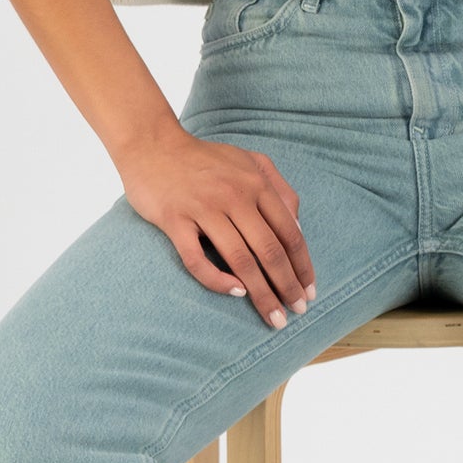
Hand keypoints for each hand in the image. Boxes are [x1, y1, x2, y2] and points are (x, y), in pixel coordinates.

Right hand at [117, 128, 315, 329]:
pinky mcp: (175, 220)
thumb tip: (299, 227)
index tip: (310, 290)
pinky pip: (197, 260)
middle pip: (269, 251)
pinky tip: (234, 292)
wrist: (152, 145)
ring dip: (261, 294)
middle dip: (287, 286)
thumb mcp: (250, 161)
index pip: (289, 232)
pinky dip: (217, 280)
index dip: (302, 265)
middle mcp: (234, 196)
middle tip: (297, 311)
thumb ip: (279, 188)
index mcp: (256, 184)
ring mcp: (203, 209)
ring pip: (240, 260)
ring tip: (273, 317)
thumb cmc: (205, 158)